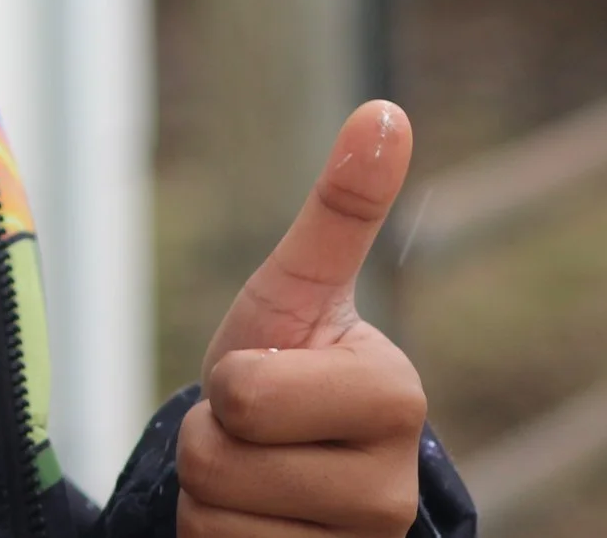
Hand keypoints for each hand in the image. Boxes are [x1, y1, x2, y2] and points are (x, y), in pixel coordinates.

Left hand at [178, 101, 428, 537]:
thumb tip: (385, 111)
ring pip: (213, 523)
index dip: (231, 384)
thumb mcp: (298, 291)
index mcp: (395, 400)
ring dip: (212, 499)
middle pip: (217, 463)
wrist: (290, 474)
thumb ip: (341, 209)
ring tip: (256, 481)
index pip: (242, 394)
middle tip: (254, 433)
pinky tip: (255, 531)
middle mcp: (392, 496)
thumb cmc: (291, 368)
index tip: (272, 380)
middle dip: (211, 442)